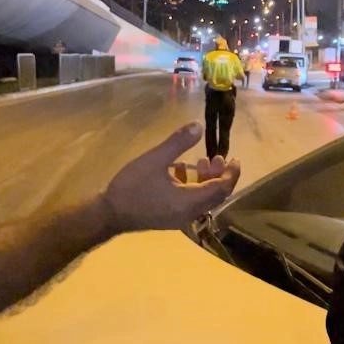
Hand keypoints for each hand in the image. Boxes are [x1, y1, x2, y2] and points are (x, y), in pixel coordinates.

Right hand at [103, 123, 240, 231]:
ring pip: (203, 198)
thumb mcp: (155, 160)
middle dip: (219, 175)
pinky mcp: (170, 217)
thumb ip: (178, 143)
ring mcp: (180, 218)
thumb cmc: (132, 186)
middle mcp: (190, 213)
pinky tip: (179, 170)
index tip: (235, 159)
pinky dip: (192, 186)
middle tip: (216, 156)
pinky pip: (190, 202)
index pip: (222, 188)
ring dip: (205, 179)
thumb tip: (198, 126)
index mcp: (190, 201)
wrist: (108, 214)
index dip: (231, 174)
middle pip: (215, 195)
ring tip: (200, 161)